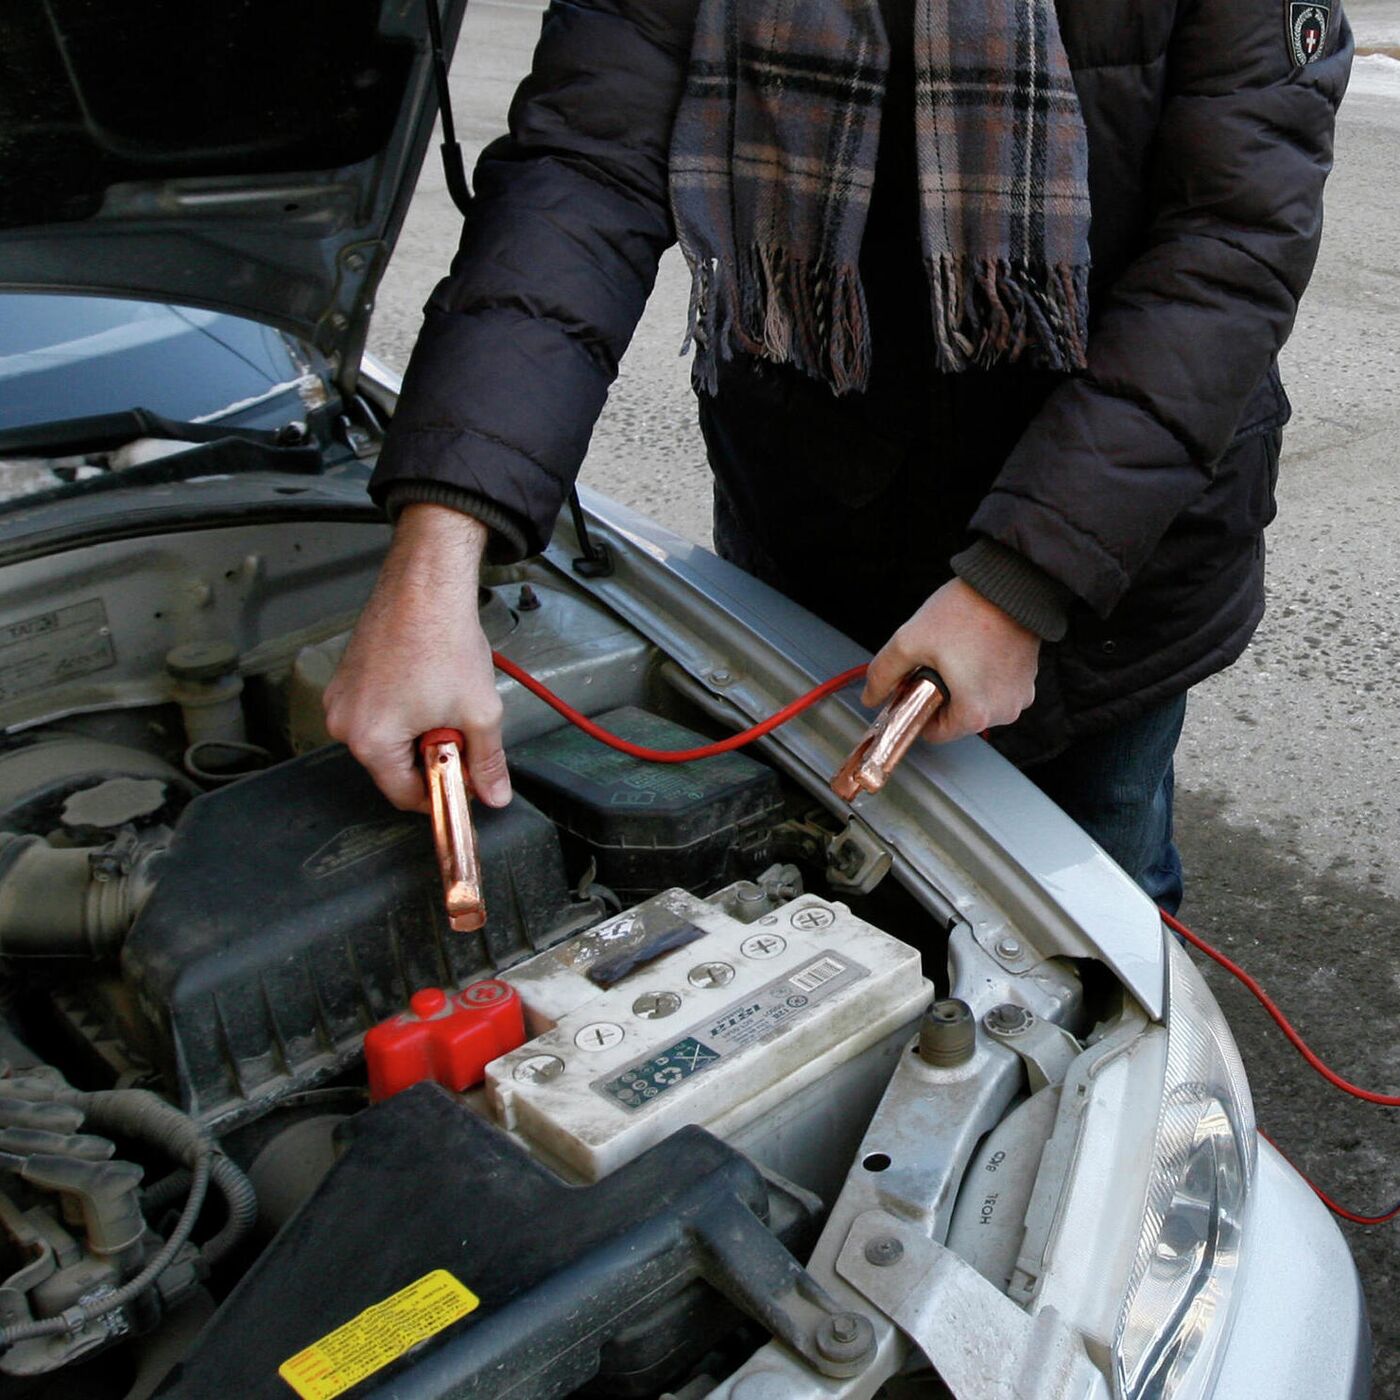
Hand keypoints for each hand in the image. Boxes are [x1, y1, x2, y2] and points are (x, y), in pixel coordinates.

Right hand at [324, 504, 510, 812]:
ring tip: (446, 700)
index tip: (466, 783)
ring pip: (387, 737)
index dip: (442, 793)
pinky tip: (429, 684)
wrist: (426, 584)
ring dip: (420, 731)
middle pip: (393, 767)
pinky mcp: (347, 676)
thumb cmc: (443, 639)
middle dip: (432, 757)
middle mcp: (344, 722)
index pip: (405, 795)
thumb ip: (487, 763)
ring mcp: (341, 696)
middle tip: (462, 731)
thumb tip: (495, 795)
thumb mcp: (479, 713)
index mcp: (369, 740)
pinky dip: (405, 709)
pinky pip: (377, 710)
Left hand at [861, 578, 1039, 742]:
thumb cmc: (967, 611)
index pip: (934, 733)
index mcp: (975, 713)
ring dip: (962, 684)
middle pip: (956, 718)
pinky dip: (982, 674)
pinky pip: (996, 687)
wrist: (1009, 583)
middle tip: (936, 662)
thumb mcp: (910, 641)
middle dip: (940, 695)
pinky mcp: (1029, 679)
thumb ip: (883, 674)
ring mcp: (1020, 696)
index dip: (917, 710)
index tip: (914, 687)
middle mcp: (1003, 712)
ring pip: (976, 702)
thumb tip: (871, 696)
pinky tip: (976, 648)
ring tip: (959, 651)